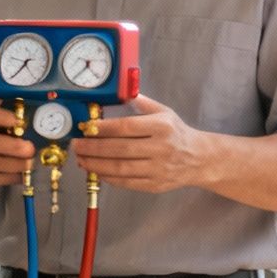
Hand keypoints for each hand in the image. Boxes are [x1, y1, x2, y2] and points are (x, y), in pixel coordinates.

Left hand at [69, 94, 207, 193]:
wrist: (199, 159)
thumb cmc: (177, 133)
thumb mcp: (164, 112)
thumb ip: (142, 103)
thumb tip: (119, 92)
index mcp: (162, 126)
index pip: (127, 127)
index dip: (103, 128)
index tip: (86, 127)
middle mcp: (161, 148)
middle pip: (120, 149)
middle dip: (93, 148)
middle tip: (77, 145)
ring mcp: (158, 169)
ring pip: (121, 168)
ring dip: (96, 164)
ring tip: (81, 159)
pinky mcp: (155, 185)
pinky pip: (127, 182)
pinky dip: (108, 178)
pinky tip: (96, 171)